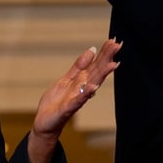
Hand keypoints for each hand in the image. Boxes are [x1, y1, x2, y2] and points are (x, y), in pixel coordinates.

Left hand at [27, 39, 120, 162]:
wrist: (45, 122)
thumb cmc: (57, 102)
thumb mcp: (66, 79)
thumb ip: (79, 67)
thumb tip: (92, 50)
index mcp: (82, 81)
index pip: (96, 65)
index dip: (104, 53)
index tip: (113, 41)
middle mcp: (83, 89)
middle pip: (96, 72)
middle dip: (107, 59)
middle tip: (117, 45)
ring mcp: (76, 99)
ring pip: (91, 84)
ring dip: (102, 75)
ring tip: (112, 64)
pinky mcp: (67, 108)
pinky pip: (77, 100)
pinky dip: (85, 94)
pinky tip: (92, 87)